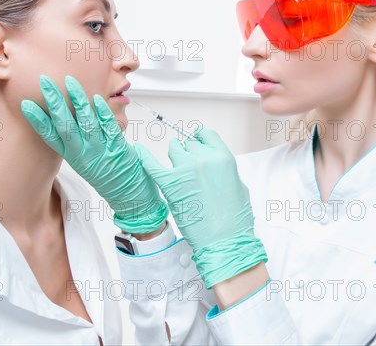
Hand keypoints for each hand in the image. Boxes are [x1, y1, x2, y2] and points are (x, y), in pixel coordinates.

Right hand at [20, 75, 167, 233]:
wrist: (127, 192)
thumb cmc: (103, 173)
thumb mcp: (81, 159)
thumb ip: (71, 139)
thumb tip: (60, 114)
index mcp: (72, 156)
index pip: (50, 136)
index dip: (38, 120)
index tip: (26, 105)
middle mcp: (83, 153)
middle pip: (65, 125)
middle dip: (55, 102)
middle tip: (46, 82)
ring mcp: (101, 150)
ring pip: (87, 122)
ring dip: (78, 100)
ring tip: (70, 82)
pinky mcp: (118, 147)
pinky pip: (109, 127)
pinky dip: (103, 112)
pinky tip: (97, 99)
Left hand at [135, 128, 266, 287]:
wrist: (224, 241)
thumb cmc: (234, 220)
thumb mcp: (237, 185)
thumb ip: (222, 169)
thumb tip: (212, 165)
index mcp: (223, 157)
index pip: (206, 134)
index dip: (200, 138)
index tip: (196, 142)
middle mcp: (204, 158)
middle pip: (189, 143)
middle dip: (189, 152)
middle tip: (189, 167)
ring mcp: (185, 169)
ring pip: (174, 149)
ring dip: (175, 156)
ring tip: (176, 169)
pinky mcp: (170, 183)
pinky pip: (152, 164)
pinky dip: (144, 156)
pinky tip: (138, 150)